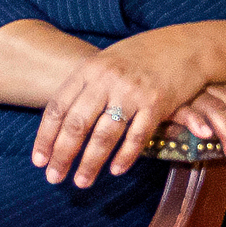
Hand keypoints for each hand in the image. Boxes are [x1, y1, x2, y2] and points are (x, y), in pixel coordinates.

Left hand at [32, 28, 220, 183]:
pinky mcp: (157, 103)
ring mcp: (132, 92)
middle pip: (77, 124)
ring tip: (82, 182)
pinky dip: (125, 156)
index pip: (57, 108)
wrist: (186, 44)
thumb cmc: (143, 55)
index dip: (45, 137)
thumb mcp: (108, 62)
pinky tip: (116, 171)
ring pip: (104, 135)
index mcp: (89, 69)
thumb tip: (62, 119)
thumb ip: (86, 86)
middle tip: (54, 177)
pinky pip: (137, 136)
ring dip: (91, 163)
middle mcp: (107, 80)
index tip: (38, 161)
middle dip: (63, 155)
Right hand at [167, 84, 225, 170]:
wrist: (151, 99)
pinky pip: (186, 110)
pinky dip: (197, 122)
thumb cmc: (186, 108)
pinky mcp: (171, 103)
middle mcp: (210, 87)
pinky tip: (206, 136)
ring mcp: (191, 93)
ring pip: (217, 110)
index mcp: (223, 87)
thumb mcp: (212, 110)